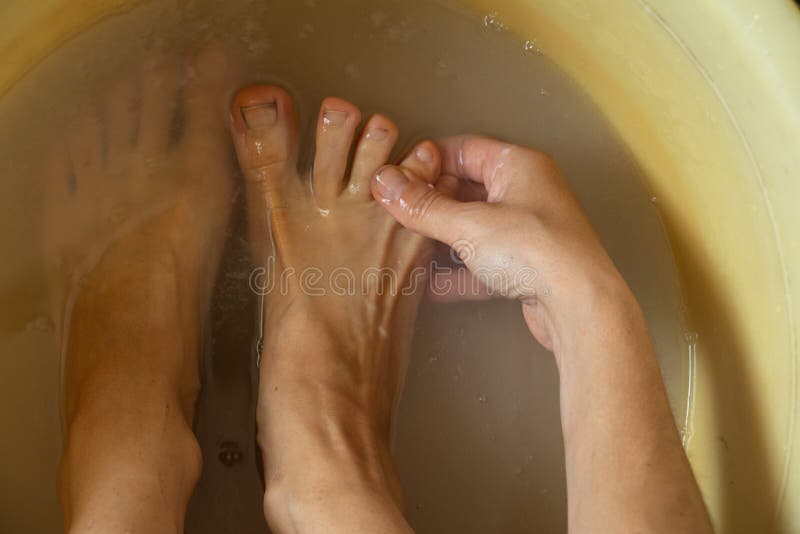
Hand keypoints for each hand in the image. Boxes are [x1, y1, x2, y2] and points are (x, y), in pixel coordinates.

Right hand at [371, 134, 629, 350]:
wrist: (580, 306)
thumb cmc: (535, 250)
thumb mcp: (469, 224)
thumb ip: (422, 206)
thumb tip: (383, 182)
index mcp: (518, 166)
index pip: (463, 149)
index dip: (426, 162)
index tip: (394, 178)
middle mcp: (525, 193)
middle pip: (465, 189)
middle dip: (429, 203)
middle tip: (395, 215)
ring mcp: (526, 231)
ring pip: (472, 227)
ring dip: (440, 239)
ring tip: (403, 248)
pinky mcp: (525, 267)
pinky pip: (482, 262)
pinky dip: (457, 272)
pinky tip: (429, 286)